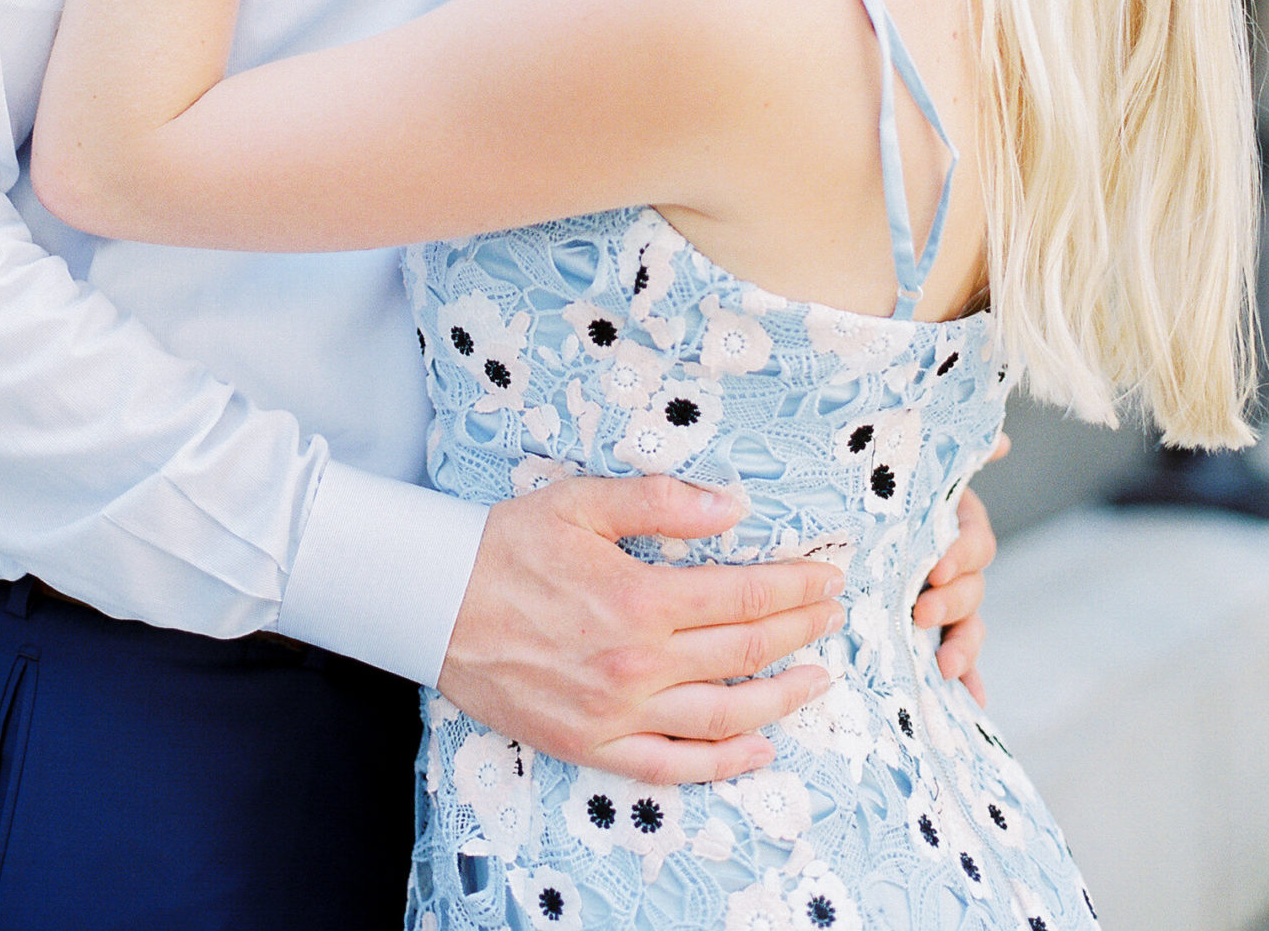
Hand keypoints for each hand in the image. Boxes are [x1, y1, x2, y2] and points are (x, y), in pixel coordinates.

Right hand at [438, 475, 840, 786]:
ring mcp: (618, 713)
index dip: (794, 588)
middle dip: (799, 632)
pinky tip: (759, 749)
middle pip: (744, 653)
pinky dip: (723, 765)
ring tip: (817, 682)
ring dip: (781, 699)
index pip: (743, 596)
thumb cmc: (508, 545)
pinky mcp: (594, 745)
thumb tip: (733, 507)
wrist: (435, 603)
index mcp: (641, 598)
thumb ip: (661, 502)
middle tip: (833, 616)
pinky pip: (673, 766)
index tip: (827, 578)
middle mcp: (638, 664)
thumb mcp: (583, 502)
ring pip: (723, 717)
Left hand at [911, 443, 1004, 705]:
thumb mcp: (916, 471)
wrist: (866, 511)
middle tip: (922, 613)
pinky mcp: (937, 628)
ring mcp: (951, 600)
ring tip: (947, 667)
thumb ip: (955, 457)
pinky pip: (960, 656)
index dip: (960, 556)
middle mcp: (960, 566)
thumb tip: (1001, 439)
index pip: (974, 543)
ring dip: (963, 648)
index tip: (936, 567)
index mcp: (959, 526)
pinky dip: (969, 678)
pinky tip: (972, 702)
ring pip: (970, 627)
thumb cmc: (891, 488)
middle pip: (972, 590)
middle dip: (952, 604)